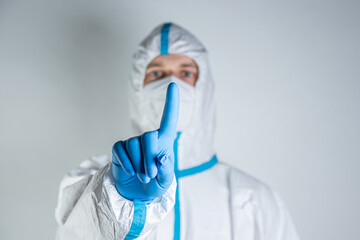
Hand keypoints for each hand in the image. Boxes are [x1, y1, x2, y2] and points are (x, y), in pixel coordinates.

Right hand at [112, 82, 178, 201]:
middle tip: (150, 175)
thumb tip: (161, 158)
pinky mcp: (120, 149)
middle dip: (149, 157)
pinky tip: (131, 171)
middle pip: (149, 136)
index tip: (173, 84)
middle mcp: (149, 138)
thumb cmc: (155, 183)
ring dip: (138, 164)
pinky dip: (126, 162)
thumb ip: (166, 171)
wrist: (137, 194)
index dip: (171, 102)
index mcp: (164, 141)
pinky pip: (120, 149)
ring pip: (133, 145)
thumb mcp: (165, 181)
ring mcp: (133, 143)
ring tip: (143, 176)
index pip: (169, 119)